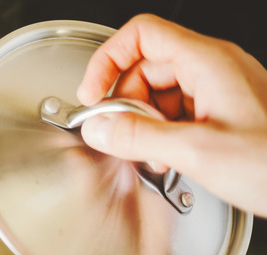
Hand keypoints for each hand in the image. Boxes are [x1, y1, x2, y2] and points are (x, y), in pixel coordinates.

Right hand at [76, 14, 266, 217]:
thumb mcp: (198, 152)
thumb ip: (139, 137)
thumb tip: (99, 128)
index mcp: (208, 62)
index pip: (140, 35)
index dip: (108, 60)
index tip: (92, 95)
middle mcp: (214, 69)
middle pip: (145, 67)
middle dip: (125, 103)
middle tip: (121, 136)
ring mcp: (220, 90)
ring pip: (159, 93)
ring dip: (143, 124)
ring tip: (150, 154)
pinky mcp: (223, 112)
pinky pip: (177, 112)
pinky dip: (162, 134)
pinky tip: (168, 158)